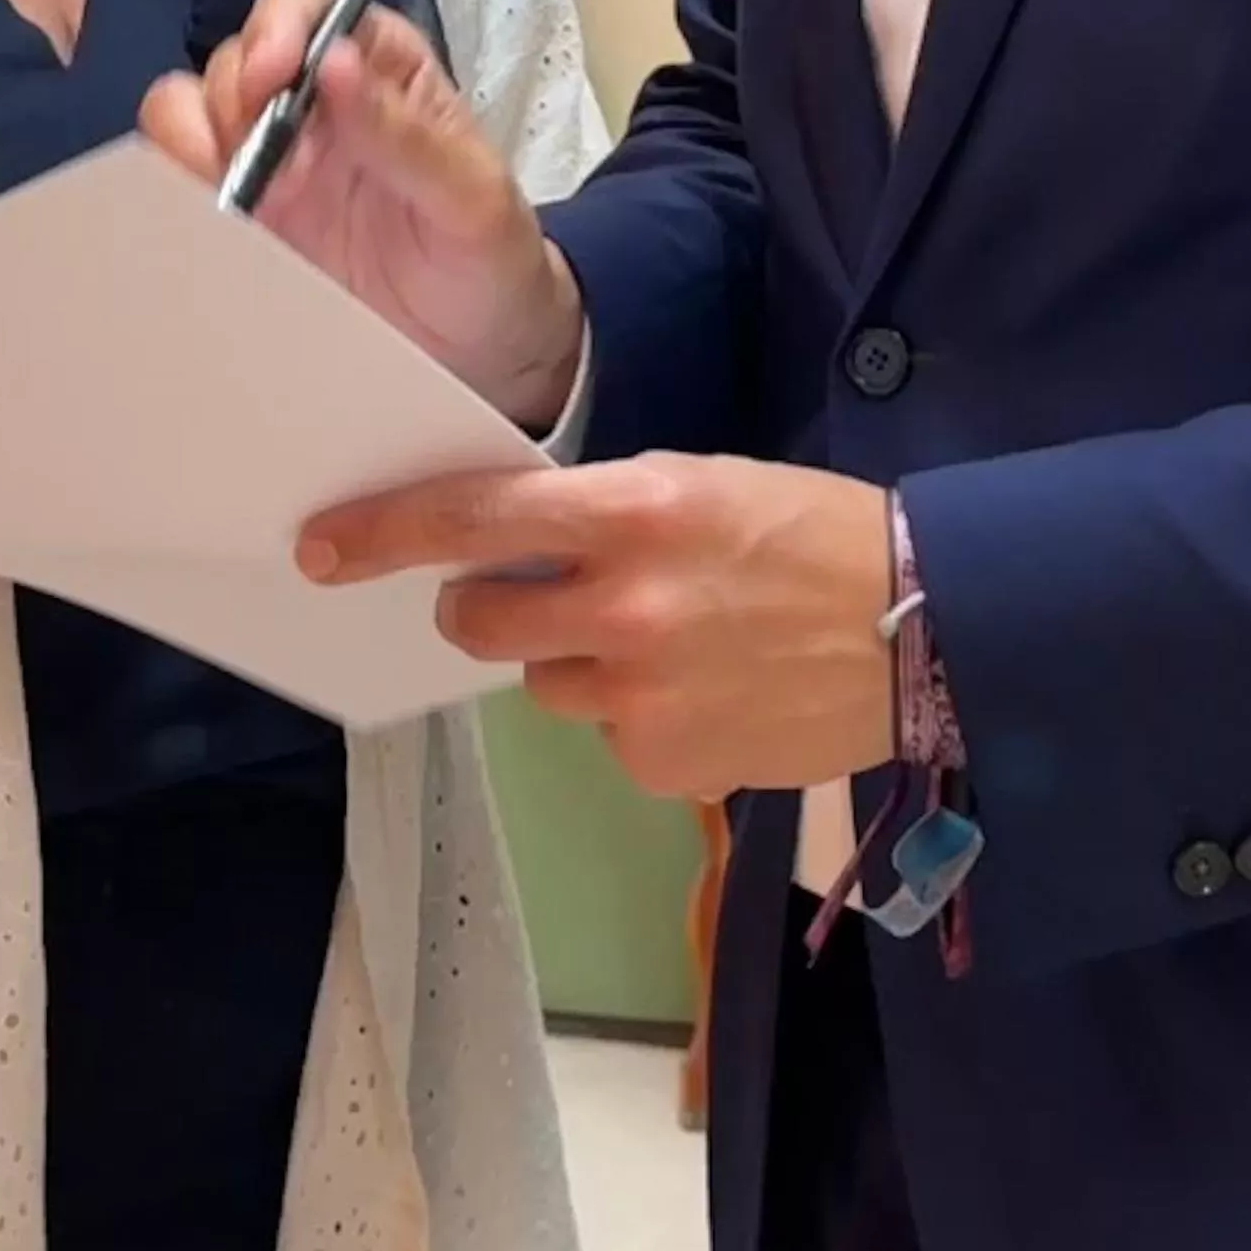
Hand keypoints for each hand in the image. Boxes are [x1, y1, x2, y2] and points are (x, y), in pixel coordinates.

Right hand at [140, 0, 588, 432]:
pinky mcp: (241, 222)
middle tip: (255, 162)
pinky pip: (179, 187)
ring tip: (233, 200)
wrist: (477, 354)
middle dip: (230, 99)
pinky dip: (172, 195)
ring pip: (188, 112)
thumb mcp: (470, 197)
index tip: (271, 77)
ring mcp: (268, 163)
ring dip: (189, 143)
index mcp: (376, 68)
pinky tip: (207, 225)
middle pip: (235, 60)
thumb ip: (406, 134)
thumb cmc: (488, 258)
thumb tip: (336, 63)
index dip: (277, 27)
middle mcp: (310, 104)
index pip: (308, 9)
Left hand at [297, 454, 891, 800]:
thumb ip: (604, 513)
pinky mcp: (666, 764)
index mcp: (636, 512)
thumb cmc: (815, 538)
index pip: (474, 518)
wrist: (927, 631)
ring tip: (674, 645)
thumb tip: (513, 540)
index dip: (384, 533)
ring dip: (580, 664)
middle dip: (486, 606)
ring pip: (545, 683)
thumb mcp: (704, 485)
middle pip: (478, 620)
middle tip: (530, 596)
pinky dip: (641, 720)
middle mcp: (625, 606)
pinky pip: (609, 739)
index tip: (322, 547)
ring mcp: (641, 696)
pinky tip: (711, 693)